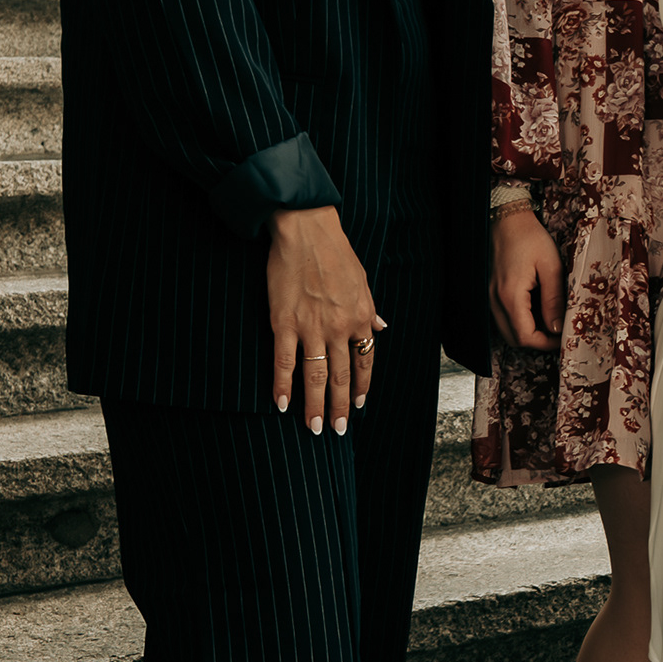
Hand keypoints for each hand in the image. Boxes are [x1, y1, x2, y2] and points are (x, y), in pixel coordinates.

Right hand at [266, 207, 381, 433]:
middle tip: (336, 430)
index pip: (365, 360)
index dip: (361, 385)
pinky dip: (282, 385)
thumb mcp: (363, 280)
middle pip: (342, 376)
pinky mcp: (284, 323)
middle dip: (340, 406)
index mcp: (361, 316)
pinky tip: (282, 404)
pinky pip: (284, 361)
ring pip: (315, 375)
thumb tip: (380, 327)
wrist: (306, 230)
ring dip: (315, 405)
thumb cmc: (335, 252)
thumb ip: (370, 308)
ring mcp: (311, 327)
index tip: (358, 405)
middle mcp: (340, 327)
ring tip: (314, 428)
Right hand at [491, 204, 561, 349]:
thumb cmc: (529, 237)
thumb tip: (558, 327)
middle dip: (537, 341)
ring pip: (507, 330)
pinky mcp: (491, 292)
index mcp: (510, 295)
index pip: (525, 336)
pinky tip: (537, 309)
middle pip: (514, 338)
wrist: (507, 218)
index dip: (546, 343)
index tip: (563, 337)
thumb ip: (554, 299)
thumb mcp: (550, 266)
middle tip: (558, 332)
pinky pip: (504, 317)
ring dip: (528, 331)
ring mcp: (490, 297)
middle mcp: (495, 300)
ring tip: (550, 320)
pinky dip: (520, 321)